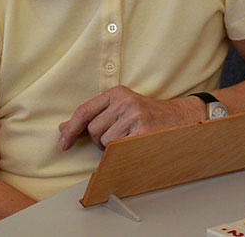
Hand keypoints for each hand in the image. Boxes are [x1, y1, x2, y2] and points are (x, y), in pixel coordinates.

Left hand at [57, 86, 205, 149]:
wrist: (180, 119)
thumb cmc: (148, 117)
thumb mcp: (120, 109)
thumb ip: (94, 117)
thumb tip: (64, 129)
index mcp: (117, 93)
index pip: (84, 110)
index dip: (71, 128)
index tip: (63, 142)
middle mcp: (124, 101)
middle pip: (93, 129)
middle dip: (100, 140)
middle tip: (118, 137)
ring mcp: (134, 115)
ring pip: (105, 141)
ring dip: (113, 147)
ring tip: (129, 138)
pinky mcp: (143, 130)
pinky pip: (119, 148)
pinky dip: (123, 151)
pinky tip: (135, 143)